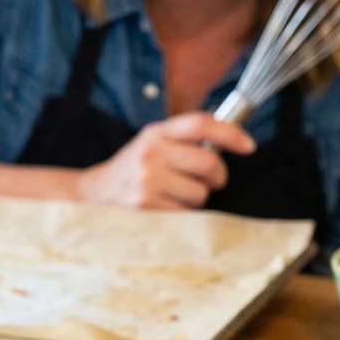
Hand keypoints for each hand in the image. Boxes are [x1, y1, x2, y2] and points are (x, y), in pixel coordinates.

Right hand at [76, 112, 255, 209]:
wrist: (91, 197)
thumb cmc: (129, 173)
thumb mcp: (150, 146)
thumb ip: (182, 141)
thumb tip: (229, 140)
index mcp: (155, 133)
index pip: (200, 124)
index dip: (230, 133)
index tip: (248, 146)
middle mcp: (151, 152)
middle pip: (209, 163)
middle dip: (216, 177)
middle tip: (209, 181)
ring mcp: (148, 180)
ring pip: (201, 193)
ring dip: (195, 199)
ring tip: (172, 197)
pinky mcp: (146, 205)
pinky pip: (186, 213)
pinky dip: (181, 215)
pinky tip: (163, 209)